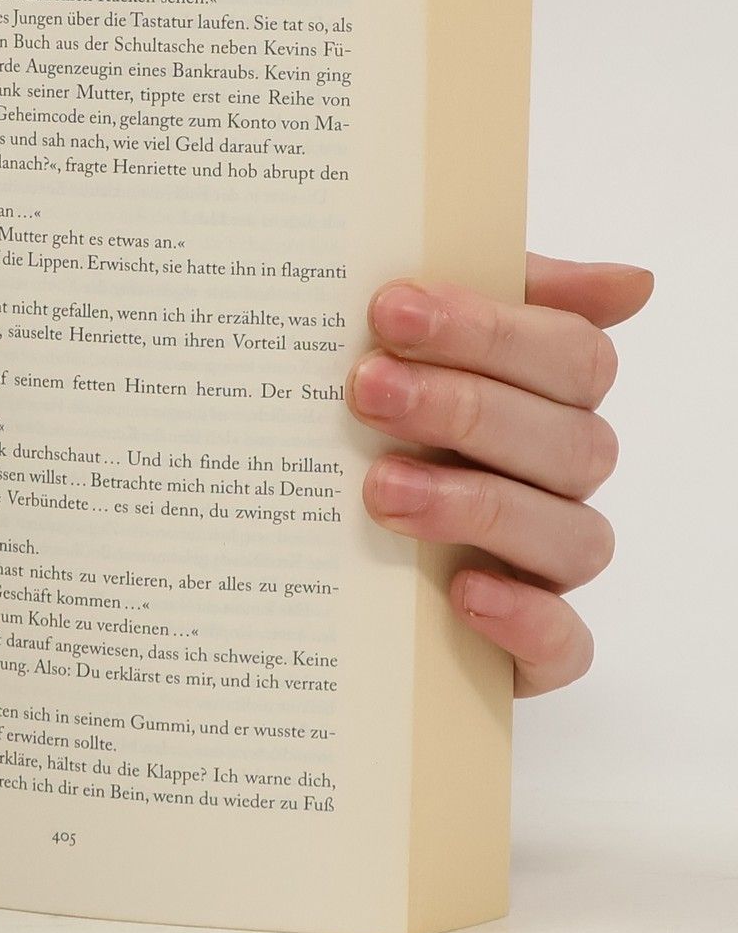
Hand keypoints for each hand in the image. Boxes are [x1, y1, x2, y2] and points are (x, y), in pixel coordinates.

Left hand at [349, 252, 653, 695]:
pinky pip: (562, 645)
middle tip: (366, 389)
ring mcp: (546, 566)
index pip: (569, 355)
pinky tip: (462, 590)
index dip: (489, 329)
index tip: (389, 308)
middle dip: (464, 407)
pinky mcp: (529, 650)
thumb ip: (496, 294)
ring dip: (476, 505)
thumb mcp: (409, 344)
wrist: (299, 545)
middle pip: (567, 440)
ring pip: (570, 536)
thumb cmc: (375, 422)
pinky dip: (523, 619)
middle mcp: (559, 480)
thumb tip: (633, 283)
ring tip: (381, 488)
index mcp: (544, 398)